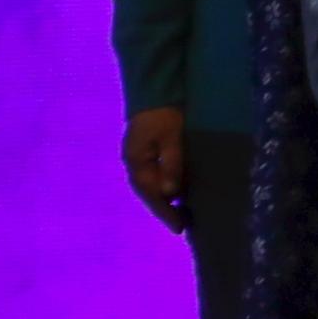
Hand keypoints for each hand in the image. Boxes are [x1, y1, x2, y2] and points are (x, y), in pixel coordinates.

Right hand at [125, 107, 191, 230]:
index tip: (178, 228)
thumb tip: (170, 193)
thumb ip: (171, 164)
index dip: (164, 211)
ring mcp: (138, 156)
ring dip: (165, 199)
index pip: (150, 193)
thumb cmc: (164, 114)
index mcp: (136, 162)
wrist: (155, 90)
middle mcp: (134, 162)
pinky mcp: (146, 150)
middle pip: (148, 192)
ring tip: (183, 214)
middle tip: (182, 225)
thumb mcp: (171, 139)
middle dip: (164, 209)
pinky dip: (166, 186)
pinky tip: (178, 192)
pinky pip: (155, 174)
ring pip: (151, 185)